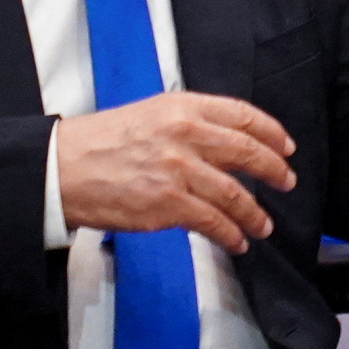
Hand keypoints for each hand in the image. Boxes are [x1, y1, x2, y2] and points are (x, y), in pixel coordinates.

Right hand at [54, 91, 298, 254]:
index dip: (271, 132)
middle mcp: (186, 134)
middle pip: (247, 152)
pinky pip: (212, 221)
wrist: (61, 168)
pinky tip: (236, 240)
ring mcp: (178, 170)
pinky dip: (230, 234)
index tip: (285, 146)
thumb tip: (228, 143)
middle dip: (273, 171)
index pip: (243, 115)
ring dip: (254, 213)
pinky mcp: (167, 203)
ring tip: (263, 225)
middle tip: (286, 182)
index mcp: (183, 107)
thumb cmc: (100, 143)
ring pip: (235, 194)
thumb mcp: (150, 114)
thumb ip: (191, 123)